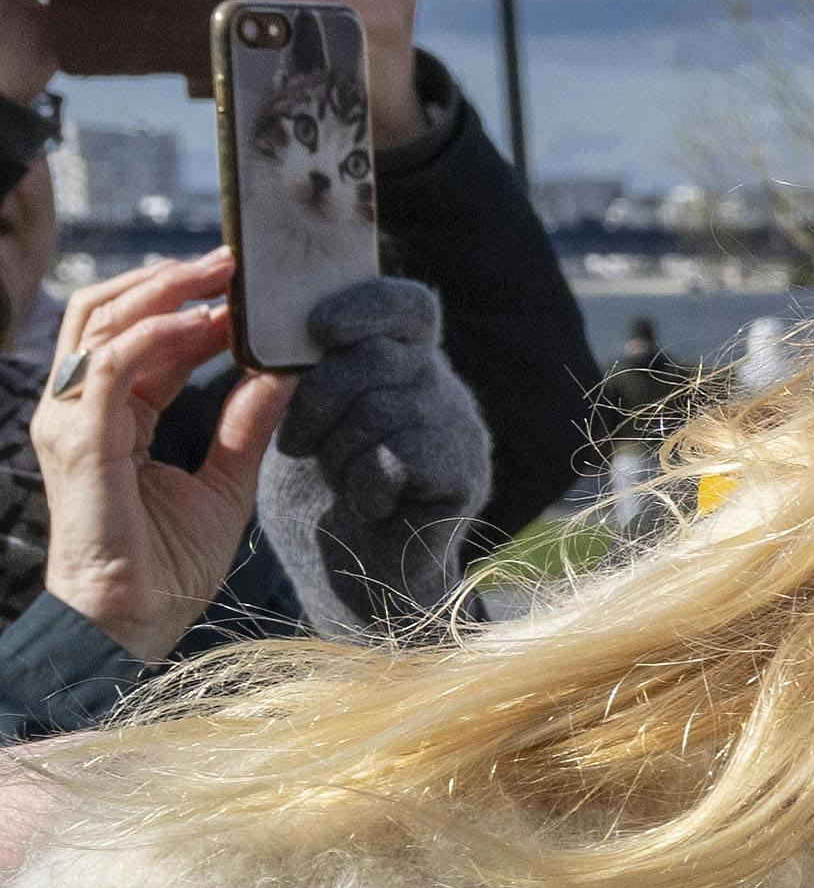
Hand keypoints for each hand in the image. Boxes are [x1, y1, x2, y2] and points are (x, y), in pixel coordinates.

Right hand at [31, 252, 286, 664]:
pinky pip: (109, 363)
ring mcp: (70, 418)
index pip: (144, 339)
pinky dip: (154, 332)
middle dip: (172, 279)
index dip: (194, 307)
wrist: (131, 622)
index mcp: (111, 415)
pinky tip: (201, 322)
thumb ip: (247, 424)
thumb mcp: (224, 482)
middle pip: (111, 312)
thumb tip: (284, 374)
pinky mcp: (77, 437)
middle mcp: (81, 407)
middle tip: (235, 262)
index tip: (248, 290)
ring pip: (101, 320)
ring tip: (221, 276)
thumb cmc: (166, 565)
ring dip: (163, 289)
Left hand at [253, 271, 491, 636]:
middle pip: (380, 355)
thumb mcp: (307, 420)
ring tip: (336, 480)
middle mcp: (441, 387)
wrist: (361, 581)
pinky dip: (365, 485)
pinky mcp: (466, 476)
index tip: (317, 329)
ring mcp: (460, 431)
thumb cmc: (322, 494)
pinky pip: (401, 457)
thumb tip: (273, 332)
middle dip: (320, 397)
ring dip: (338, 449)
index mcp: (404, 362)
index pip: (404, 305)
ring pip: (384, 407)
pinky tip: (368, 506)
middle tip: (297, 442)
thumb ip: (307, 374)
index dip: (365, 306)